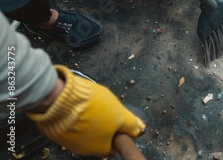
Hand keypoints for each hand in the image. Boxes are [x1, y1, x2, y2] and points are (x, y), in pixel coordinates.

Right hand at [25, 65, 144, 156]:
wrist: (61, 99)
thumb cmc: (92, 109)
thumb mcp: (119, 114)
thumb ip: (130, 124)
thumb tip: (139, 129)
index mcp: (100, 148)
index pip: (113, 145)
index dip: (118, 132)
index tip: (119, 122)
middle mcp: (83, 149)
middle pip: (99, 138)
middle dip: (104, 125)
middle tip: (106, 111)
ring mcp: (69, 140)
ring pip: (85, 131)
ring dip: (90, 120)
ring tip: (93, 106)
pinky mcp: (57, 130)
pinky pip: (72, 124)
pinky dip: (77, 116)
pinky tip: (80, 106)